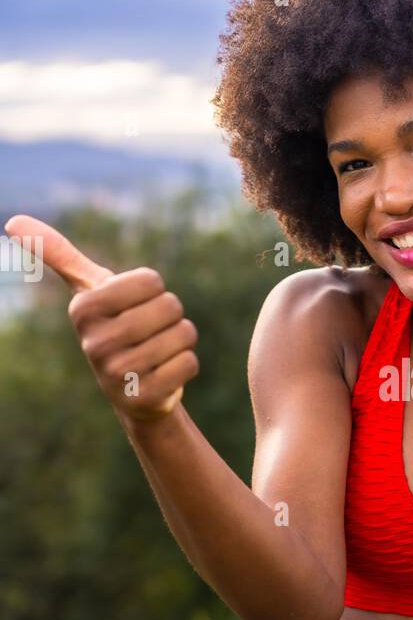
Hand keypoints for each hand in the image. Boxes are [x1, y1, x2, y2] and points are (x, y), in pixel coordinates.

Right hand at [4, 214, 198, 422]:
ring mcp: (116, 374)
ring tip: (158, 351)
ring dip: (180, 340)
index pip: (150, 280)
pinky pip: (188, 363)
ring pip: (183, 334)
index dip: (153, 290)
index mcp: (83, 309)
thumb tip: (12, 221)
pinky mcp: (141, 398)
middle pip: (170, 306)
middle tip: (150, 331)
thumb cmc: (113, 326)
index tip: (135, 305)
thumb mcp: (89, 290)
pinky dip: (186, 365)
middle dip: (171, 315)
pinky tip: (164, 373)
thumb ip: (59, 254)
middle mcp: (94, 343)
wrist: (130, 390)